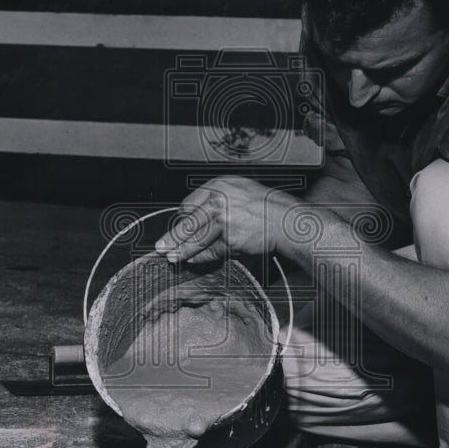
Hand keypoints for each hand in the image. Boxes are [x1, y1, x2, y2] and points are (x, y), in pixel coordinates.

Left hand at [155, 177, 282, 263]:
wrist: (286, 220)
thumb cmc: (265, 206)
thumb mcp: (239, 191)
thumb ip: (217, 201)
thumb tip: (194, 216)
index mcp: (218, 186)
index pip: (189, 204)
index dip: (182, 219)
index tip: (177, 228)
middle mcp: (219, 201)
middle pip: (188, 222)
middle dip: (173, 237)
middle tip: (161, 246)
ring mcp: (224, 220)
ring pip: (196, 238)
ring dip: (182, 250)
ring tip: (172, 258)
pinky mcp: (231, 238)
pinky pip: (211, 251)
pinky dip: (201, 257)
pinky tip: (193, 261)